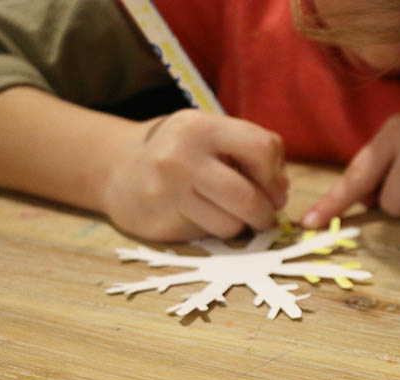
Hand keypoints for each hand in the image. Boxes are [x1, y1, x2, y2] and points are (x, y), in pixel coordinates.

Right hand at [101, 109, 287, 240]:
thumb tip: (281, 191)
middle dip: (266, 212)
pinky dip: (220, 231)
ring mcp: (170, 187)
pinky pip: (212, 233)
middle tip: (265, 215)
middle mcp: (184, 153)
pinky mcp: (163, 216)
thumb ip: (249, 155)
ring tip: (232, 215)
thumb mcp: (212, 137)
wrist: (118, 170)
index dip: (275, 174)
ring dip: (243, 225)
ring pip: (233, 221)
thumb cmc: (181, 154)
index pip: (264, 148)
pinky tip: (206, 217)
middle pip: (250, 195)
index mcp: (203, 126)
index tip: (271, 185)